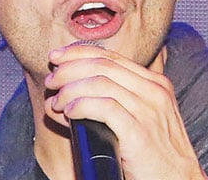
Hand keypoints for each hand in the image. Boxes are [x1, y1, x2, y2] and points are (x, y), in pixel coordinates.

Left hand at [44, 43, 207, 179]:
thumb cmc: (155, 155)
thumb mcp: (142, 118)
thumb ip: (116, 101)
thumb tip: (71, 93)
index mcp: (156, 84)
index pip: (112, 57)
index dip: (80, 53)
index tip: (58, 57)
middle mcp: (154, 91)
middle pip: (104, 66)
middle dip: (70, 69)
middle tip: (52, 80)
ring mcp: (149, 111)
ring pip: (101, 84)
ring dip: (71, 90)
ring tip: (57, 101)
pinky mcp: (139, 132)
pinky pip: (104, 108)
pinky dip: (81, 105)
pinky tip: (70, 112)